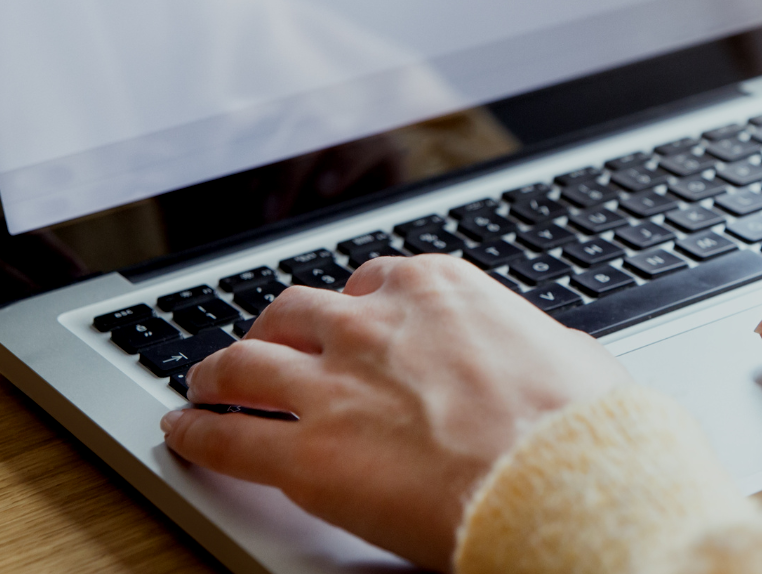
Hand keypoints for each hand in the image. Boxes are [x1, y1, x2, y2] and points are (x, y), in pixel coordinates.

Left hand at [161, 255, 628, 570]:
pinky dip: (196, 433)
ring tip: (205, 383)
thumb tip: (559, 354)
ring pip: (243, 361)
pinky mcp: (305, 454)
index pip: (373, 281)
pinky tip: (183, 434)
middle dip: (275, 329)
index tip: (348, 321)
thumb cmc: (578, 426)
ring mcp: (332, 384)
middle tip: (267, 349)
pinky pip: (226, 437)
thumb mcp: (571, 355)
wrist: (560, 479)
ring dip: (219, 371)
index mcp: (439, 289)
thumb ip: (539, 346)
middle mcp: (374, 322)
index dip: (353, 307)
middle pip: (295, 311)